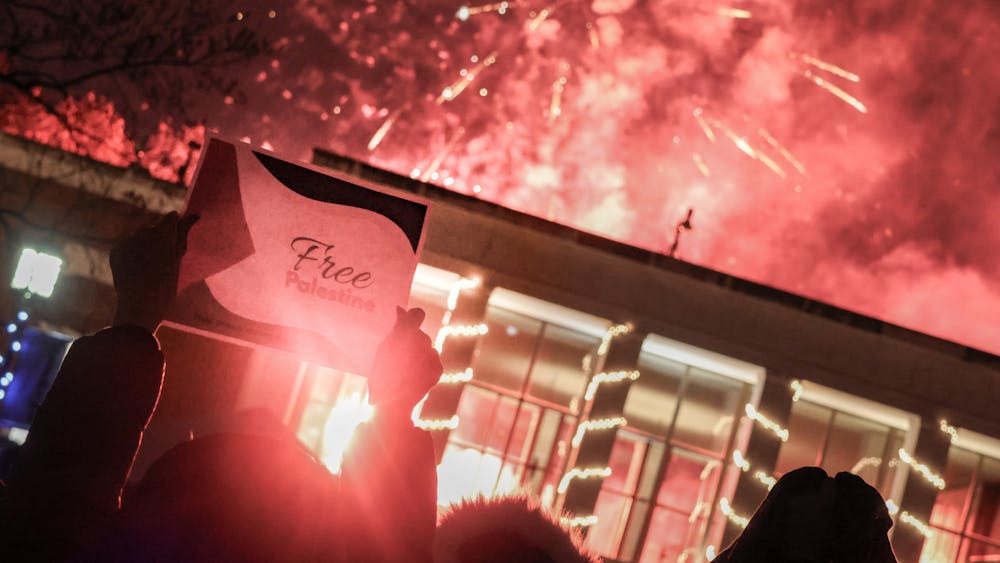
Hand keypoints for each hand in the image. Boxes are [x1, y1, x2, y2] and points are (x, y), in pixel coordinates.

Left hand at [110, 211, 197, 331]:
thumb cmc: (166, 283)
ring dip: (144, 247)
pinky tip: (136, 271)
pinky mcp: (115, 250)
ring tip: (149, 269)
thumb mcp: (178, 257)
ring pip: (139, 238)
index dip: (175, 230)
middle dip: (158, 240)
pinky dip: (131, 255)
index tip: (176, 245)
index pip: (171, 218)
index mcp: (163, 231)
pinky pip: (127, 247)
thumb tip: (194, 214)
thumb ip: (184, 232)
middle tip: (163, 263)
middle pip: (154, 228)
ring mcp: (127, 240)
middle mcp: (143, 231)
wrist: (140, 304)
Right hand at [368, 307, 442, 416]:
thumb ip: (394, 329)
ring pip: (426, 348)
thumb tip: (401, 310)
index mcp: (404, 333)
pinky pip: (432, 360)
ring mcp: (432, 354)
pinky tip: (415, 376)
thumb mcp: (382, 350)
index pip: (416, 314)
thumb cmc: (382, 376)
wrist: (394, 405)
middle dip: (412, 342)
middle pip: (420, 335)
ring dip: (419, 355)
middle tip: (399, 357)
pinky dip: (426, 366)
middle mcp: (421, 340)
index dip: (412, 317)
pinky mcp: (439, 367)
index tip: (406, 322)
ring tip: (405, 371)